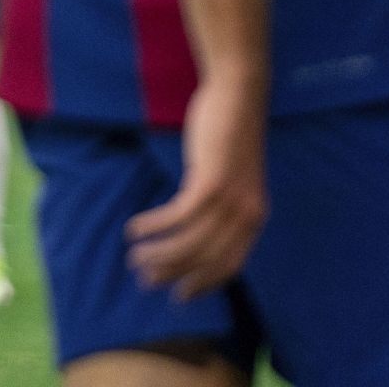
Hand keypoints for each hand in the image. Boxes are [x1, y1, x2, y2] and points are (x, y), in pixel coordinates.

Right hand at [126, 68, 267, 299]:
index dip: (202, 284)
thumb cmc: (229, 131)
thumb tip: (194, 223)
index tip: (178, 294)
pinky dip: (154, 226)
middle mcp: (247, 215)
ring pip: (190, 242)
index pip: (229, 266)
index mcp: (254, 217)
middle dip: (174, 274)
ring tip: (134, 257)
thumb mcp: (231, 174)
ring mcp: (230, 199)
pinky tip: (134, 228)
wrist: (237, 94)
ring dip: (159, 254)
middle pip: (206, 260)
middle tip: (145, 280)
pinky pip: (178, 216)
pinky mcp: (211, 182)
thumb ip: (221, 201)